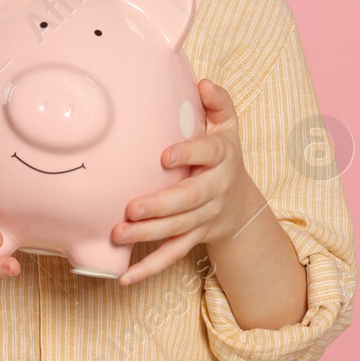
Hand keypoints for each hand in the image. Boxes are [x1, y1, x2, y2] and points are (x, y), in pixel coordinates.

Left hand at [112, 78, 264, 286]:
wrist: (240, 203)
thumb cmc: (222, 155)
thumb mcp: (228, 126)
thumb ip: (218, 102)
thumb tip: (203, 82)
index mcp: (222, 157)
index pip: (208, 154)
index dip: (188, 155)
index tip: (164, 156)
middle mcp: (215, 189)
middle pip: (190, 199)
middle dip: (161, 205)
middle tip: (132, 207)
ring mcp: (204, 217)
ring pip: (177, 229)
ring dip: (148, 235)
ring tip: (118, 234)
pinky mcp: (193, 238)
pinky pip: (171, 255)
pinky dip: (148, 269)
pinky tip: (124, 278)